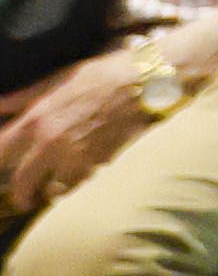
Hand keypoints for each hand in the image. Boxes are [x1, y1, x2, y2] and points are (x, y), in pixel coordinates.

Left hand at [0, 60, 155, 214]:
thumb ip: (23, 97)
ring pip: (53, 189)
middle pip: (22, 182)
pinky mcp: (99, 163)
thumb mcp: (57, 79)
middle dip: (20, 194)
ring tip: (53, 192)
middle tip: (23, 199)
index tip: (0, 170)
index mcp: (35, 120)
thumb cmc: (101, 76)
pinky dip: (79, 184)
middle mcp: (50, 143)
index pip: (0, 153)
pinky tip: (81, 178)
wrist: (144, 83)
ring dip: (51, 192)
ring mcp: (75, 156)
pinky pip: (81, 183)